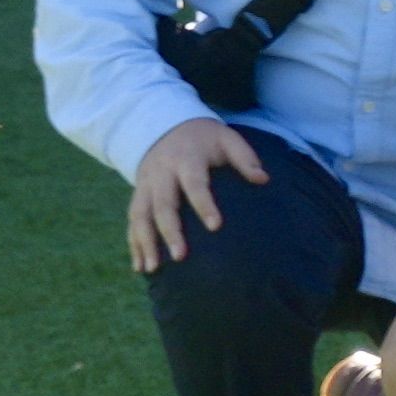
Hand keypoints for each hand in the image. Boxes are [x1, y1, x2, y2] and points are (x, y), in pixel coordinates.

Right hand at [123, 115, 266, 273]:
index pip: (194, 184)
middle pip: (162, 205)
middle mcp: (161, 174)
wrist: (166, 126)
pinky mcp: (138, 194)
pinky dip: (134, 243)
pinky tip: (140, 266)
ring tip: (152, 269)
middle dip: (170, 231)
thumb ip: (245, 158)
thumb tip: (263, 179)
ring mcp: (145, 185)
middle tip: (181, 257)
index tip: (215, 227)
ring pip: (140, 216)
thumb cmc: (205, 138)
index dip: (204, 205)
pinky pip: (133, 221)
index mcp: (186, 159)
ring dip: (145, 242)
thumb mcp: (227, 138)